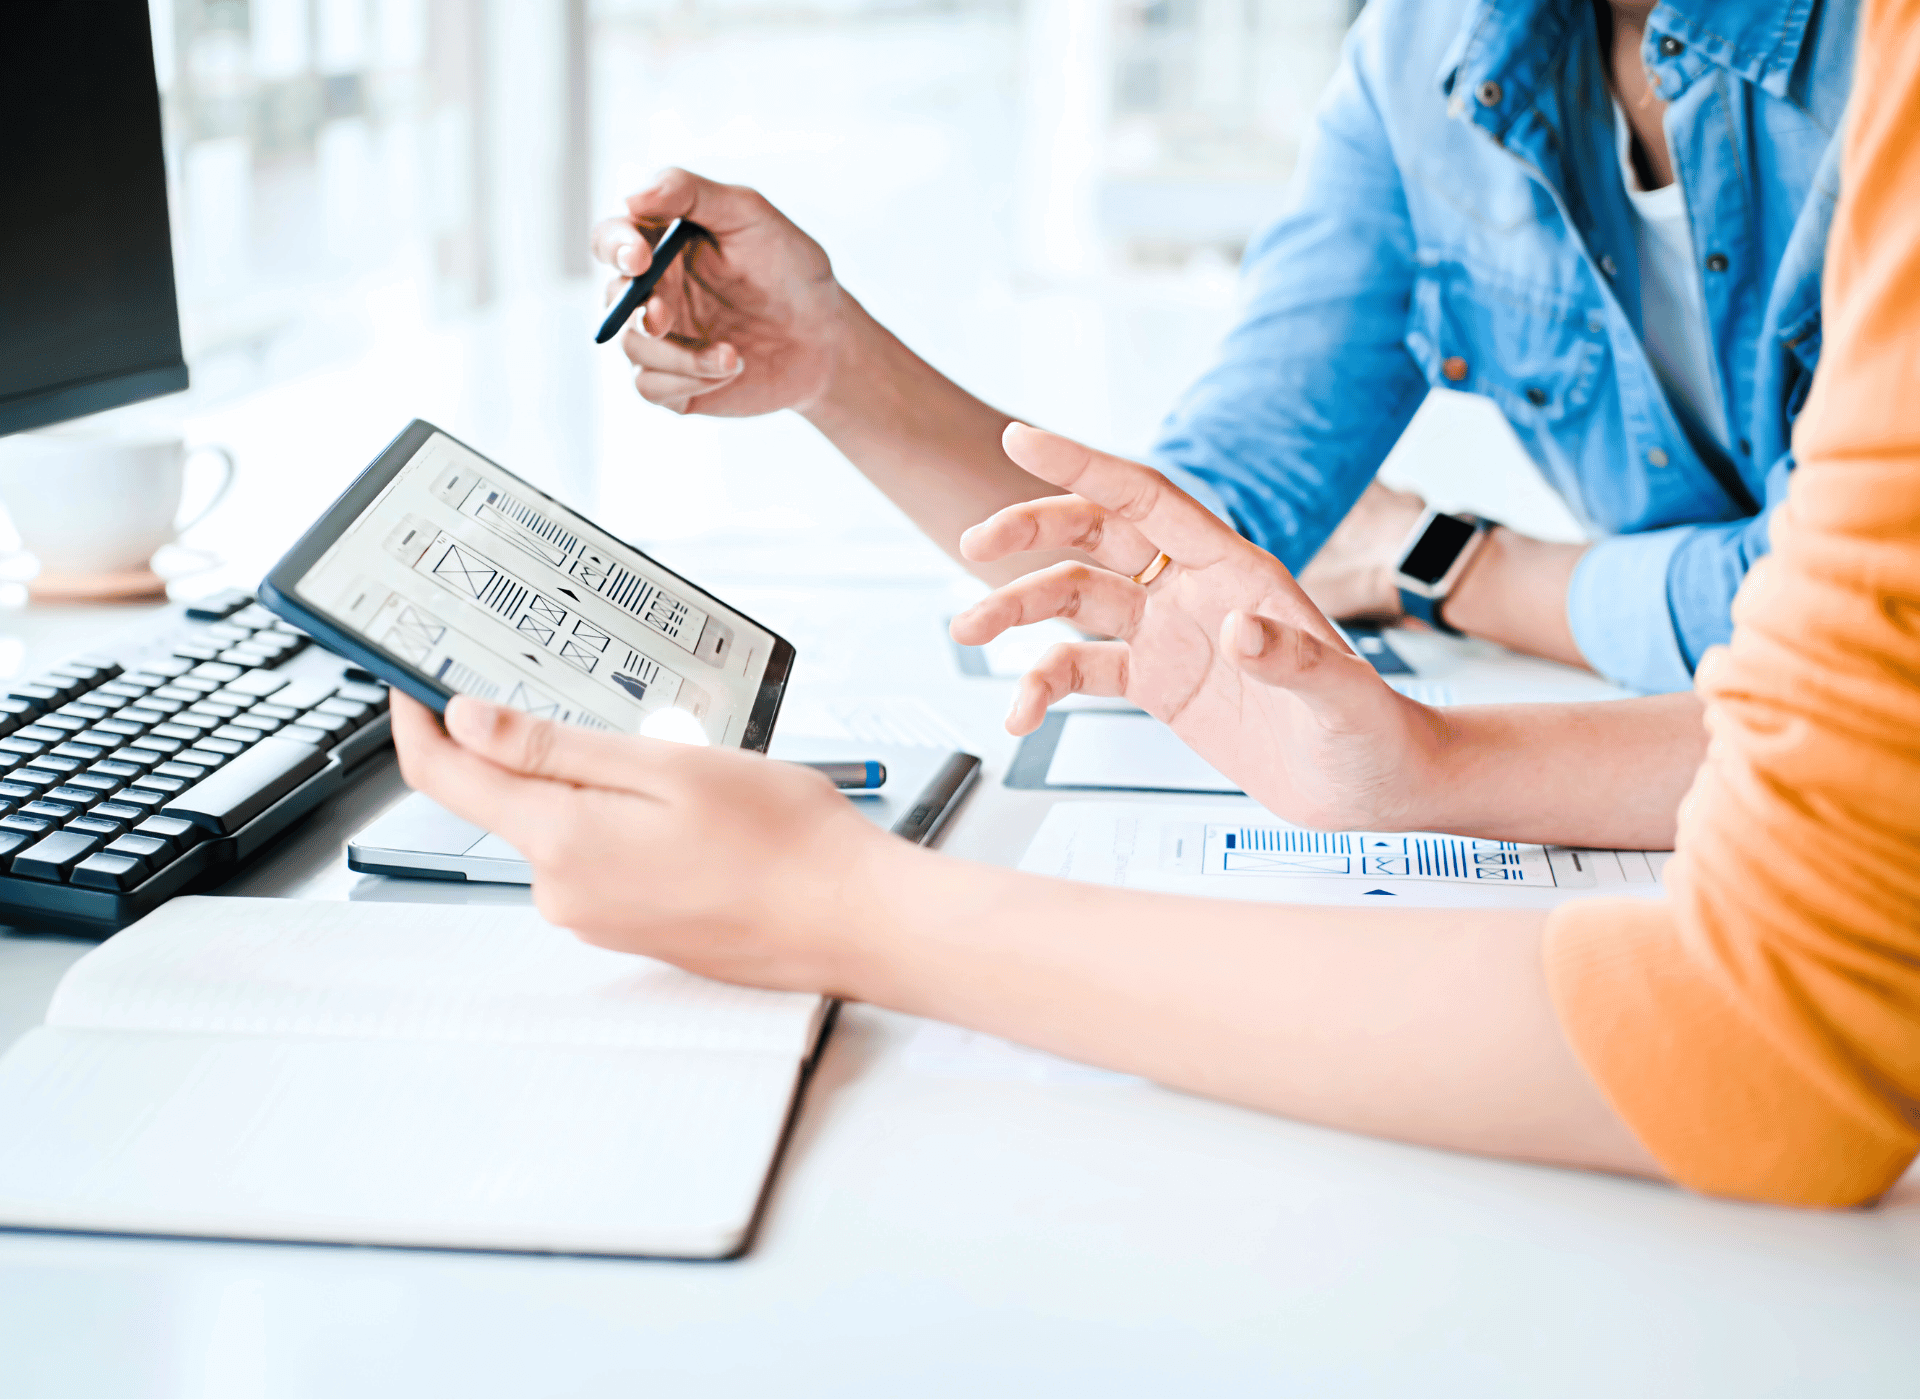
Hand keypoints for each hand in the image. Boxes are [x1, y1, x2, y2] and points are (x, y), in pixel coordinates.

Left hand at [389, 692, 894, 990]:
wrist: (851, 919)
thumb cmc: (782, 840)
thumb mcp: (666, 766)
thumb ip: (556, 747)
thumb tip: (466, 722)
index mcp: (563, 844)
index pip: (445, 777)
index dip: (417, 720)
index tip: (411, 676)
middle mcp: (564, 892)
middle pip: (505, 800)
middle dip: (527, 744)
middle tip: (588, 695)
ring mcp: (596, 917)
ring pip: (558, 827)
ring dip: (589, 783)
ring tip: (671, 759)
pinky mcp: (629, 927)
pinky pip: (597, 858)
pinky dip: (619, 820)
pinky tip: (686, 808)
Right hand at [590, 169, 846, 416]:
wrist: (828, 339)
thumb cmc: (790, 271)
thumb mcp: (751, 215)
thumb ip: (691, 193)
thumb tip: (630, 195)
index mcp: (663, 245)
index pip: (612, 238)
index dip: (615, 244)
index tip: (639, 257)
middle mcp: (654, 291)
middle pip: (612, 296)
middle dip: (635, 307)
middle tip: (664, 317)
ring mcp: (663, 340)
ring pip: (631, 345)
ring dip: (676, 353)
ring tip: (733, 354)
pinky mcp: (675, 383)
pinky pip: (650, 386)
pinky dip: (686, 380)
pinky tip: (730, 368)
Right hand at [950, 426, 1454, 830]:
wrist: (1374, 787)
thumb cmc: (1373, 734)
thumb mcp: (1342, 700)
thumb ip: (1293, 661)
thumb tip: (1238, 631)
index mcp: (1236, 569)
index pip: (1146, 499)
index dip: (1082, 465)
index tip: (1020, 439)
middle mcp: (1195, 591)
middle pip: (1096, 537)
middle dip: (1030, 533)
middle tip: (972, 544)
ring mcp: (1172, 636)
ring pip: (1076, 601)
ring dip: (1017, 610)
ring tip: (966, 630)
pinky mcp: (1159, 685)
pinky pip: (1083, 670)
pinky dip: (1041, 686)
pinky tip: (1019, 715)